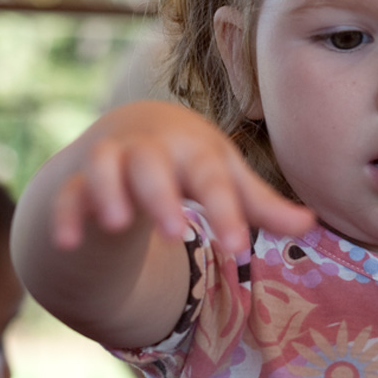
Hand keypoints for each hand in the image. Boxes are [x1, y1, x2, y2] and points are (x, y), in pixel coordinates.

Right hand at [50, 100, 314, 252]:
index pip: (212, 177)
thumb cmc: (192, 163)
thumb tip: (311, 224)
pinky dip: (66, 216)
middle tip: (176, 232)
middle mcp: (151, 150)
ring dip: (109, 192)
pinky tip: (70, 244)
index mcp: (194, 150)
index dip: (226, 210)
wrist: (131, 130)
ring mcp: (110, 162)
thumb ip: (263, 206)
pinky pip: (68, 195)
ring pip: (105, 168)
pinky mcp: (77, 182)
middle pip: (153, 166)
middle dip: (162, 196)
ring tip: (117, 223)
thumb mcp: (227, 179)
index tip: (239, 247)